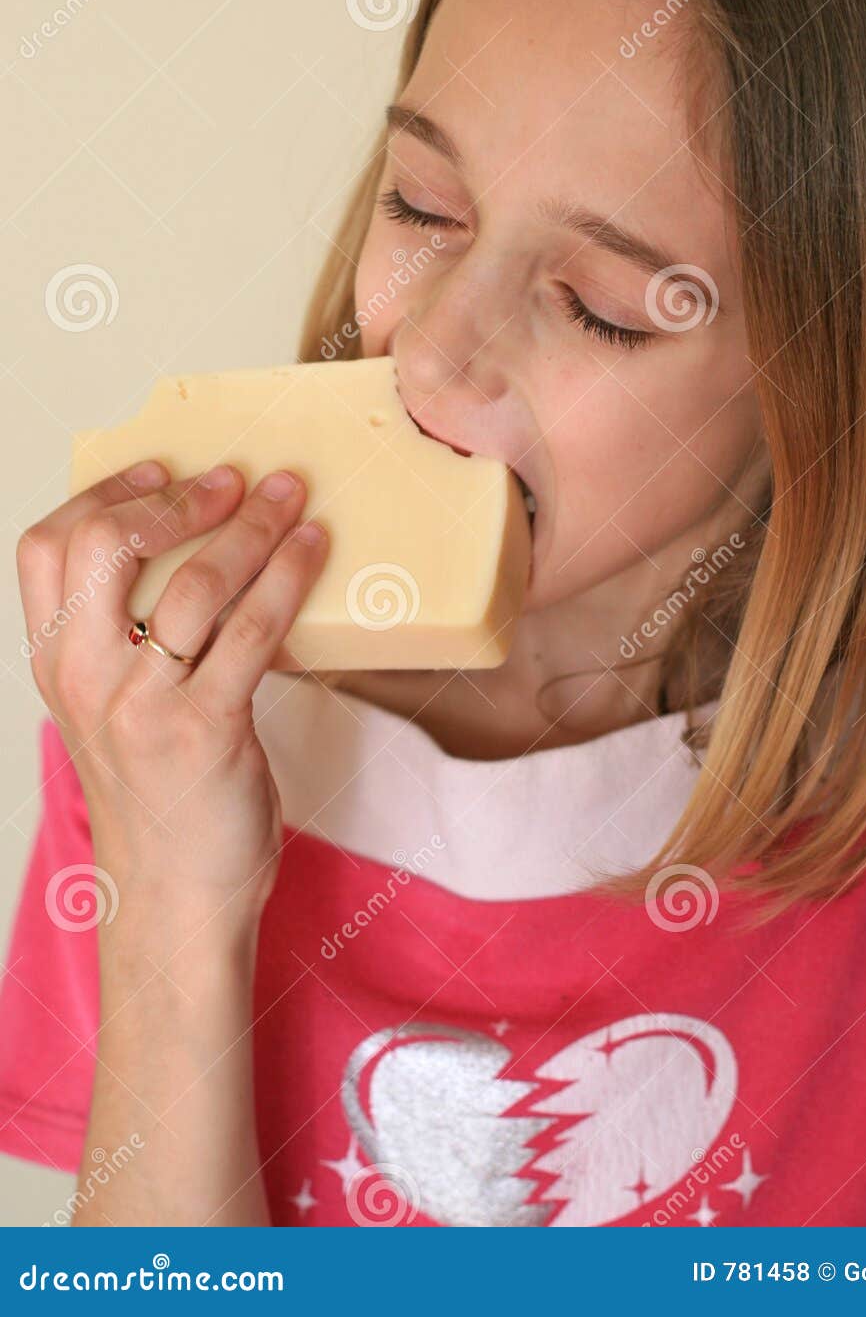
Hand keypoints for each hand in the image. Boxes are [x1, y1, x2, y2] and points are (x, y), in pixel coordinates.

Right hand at [16, 460, 329, 919]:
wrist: (175, 900)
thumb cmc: (160, 800)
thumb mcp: (115, 710)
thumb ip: (131, 640)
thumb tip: (203, 552)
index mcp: (57, 665)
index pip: (48, 547)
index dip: (103, 493)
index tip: (160, 470)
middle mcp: (86, 679)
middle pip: (105, 547)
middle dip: (176, 500)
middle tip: (234, 480)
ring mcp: (142, 704)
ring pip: (194, 583)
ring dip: (252, 527)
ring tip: (291, 498)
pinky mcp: (205, 729)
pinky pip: (252, 630)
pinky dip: (288, 577)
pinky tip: (313, 549)